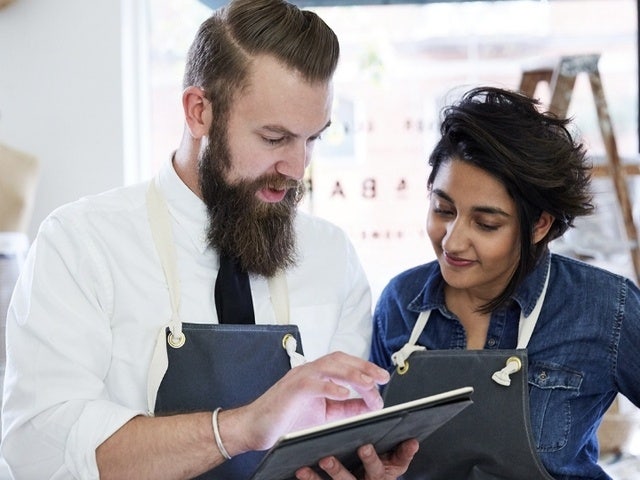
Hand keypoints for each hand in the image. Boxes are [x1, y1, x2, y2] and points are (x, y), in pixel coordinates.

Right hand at [221, 351, 390, 454]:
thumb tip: (370, 405)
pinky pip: (312, 383)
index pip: (345, 364)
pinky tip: (343, 393)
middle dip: (364, 366)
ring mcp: (299, 378)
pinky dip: (329, 386)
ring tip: (369, 383)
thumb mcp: (324, 415)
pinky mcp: (291, 390)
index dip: (365, 370)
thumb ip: (346, 409)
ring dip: (352, 374)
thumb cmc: (284, 420)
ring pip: (329, 367)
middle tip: (382, 377)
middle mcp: (309, 372)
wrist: (254, 427)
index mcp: (317, 375)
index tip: (381, 382)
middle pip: (340, 360)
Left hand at [294, 439, 419, 479]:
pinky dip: (311, 479)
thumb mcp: (389, 464)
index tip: (400, 440)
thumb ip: (400, 453)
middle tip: (364, 446)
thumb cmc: (371, 471)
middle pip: (373, 472)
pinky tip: (300, 469)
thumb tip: (413, 442)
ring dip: (335, 470)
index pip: (399, 462)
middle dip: (370, 460)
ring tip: (325, 458)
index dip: (403, 453)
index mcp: (386, 473)